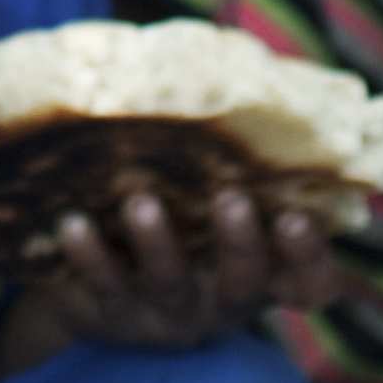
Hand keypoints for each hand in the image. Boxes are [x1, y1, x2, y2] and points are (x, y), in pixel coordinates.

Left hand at [0, 183, 340, 364]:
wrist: (97, 292)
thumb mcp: (213, 205)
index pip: (307, 281)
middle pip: (242, 282)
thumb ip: (234, 163)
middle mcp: (219, 299)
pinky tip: (73, 223)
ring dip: (157, 244)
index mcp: (260, 273)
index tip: (295, 218)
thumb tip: (244, 70)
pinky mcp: (111, 312)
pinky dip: (90, 255)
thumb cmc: (180, 224)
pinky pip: (102, 286)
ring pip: (168, 283)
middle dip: (239, 243)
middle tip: (232, 198)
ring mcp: (165, 311)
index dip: (308, 257)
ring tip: (141, 203)